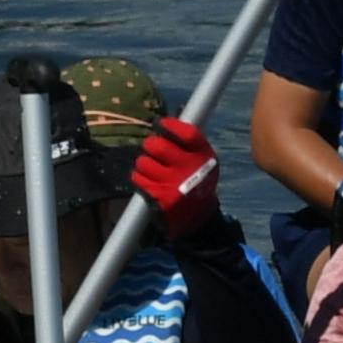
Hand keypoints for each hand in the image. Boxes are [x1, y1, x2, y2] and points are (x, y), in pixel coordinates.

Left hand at [133, 114, 222, 237]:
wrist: (198, 219)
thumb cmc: (198, 183)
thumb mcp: (204, 163)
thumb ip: (189, 145)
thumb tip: (163, 123)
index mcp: (205, 157)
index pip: (188, 133)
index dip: (171, 125)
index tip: (161, 124)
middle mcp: (190, 169)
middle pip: (158, 145)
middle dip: (150, 145)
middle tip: (152, 149)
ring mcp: (173, 184)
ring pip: (143, 161)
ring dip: (143, 163)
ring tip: (151, 168)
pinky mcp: (160, 197)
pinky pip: (137, 177)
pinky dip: (139, 177)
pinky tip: (147, 181)